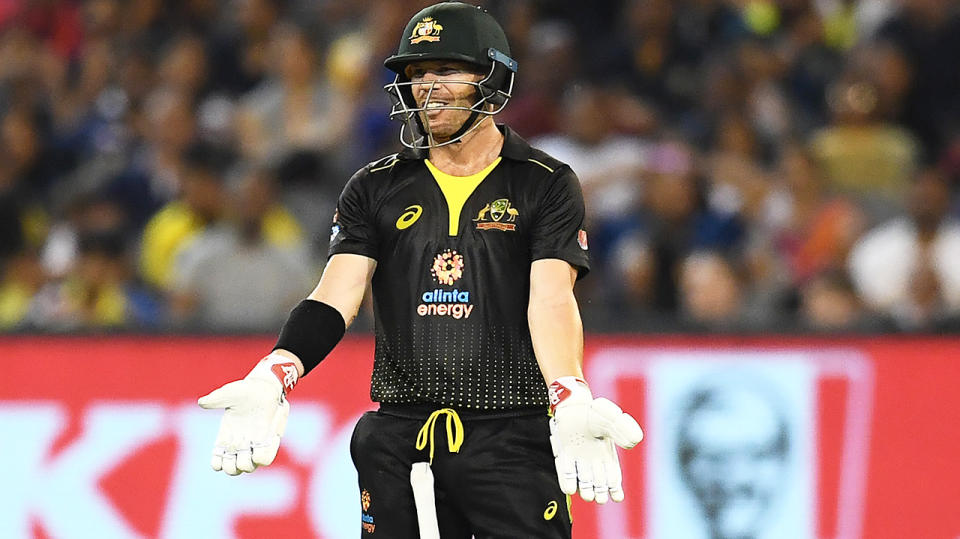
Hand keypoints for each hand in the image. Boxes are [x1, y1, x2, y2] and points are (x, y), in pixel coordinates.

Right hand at [197, 353, 298, 474]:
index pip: (217, 461)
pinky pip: (265, 458)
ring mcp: (254, 445)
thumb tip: (202, 403)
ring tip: (253, 446)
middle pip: (233, 469)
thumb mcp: (230, 393)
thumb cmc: (246, 390)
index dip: (218, 463)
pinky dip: (265, 455)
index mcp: (225, 437)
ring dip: (249, 462)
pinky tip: (268, 439)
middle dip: (235, 466)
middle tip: (241, 449)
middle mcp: (239, 444)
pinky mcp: (268, 442)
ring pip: (249, 467)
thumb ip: (216, 399)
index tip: (223, 452)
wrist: (266, 387)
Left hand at [548, 377, 642, 503]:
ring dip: (586, 493)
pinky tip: (570, 485)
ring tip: (587, 493)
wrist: (574, 405)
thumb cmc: (595, 412)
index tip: (617, 496)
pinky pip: (566, 477)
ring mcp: (578, 461)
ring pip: (583, 487)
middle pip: (599, 488)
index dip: (615, 492)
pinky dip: (568, 484)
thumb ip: (623, 429)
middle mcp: (594, 462)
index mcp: (608, 456)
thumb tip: (635, 442)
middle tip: (600, 493)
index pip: (614, 480)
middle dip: (600, 494)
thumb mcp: (612, 418)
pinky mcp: (564, 458)